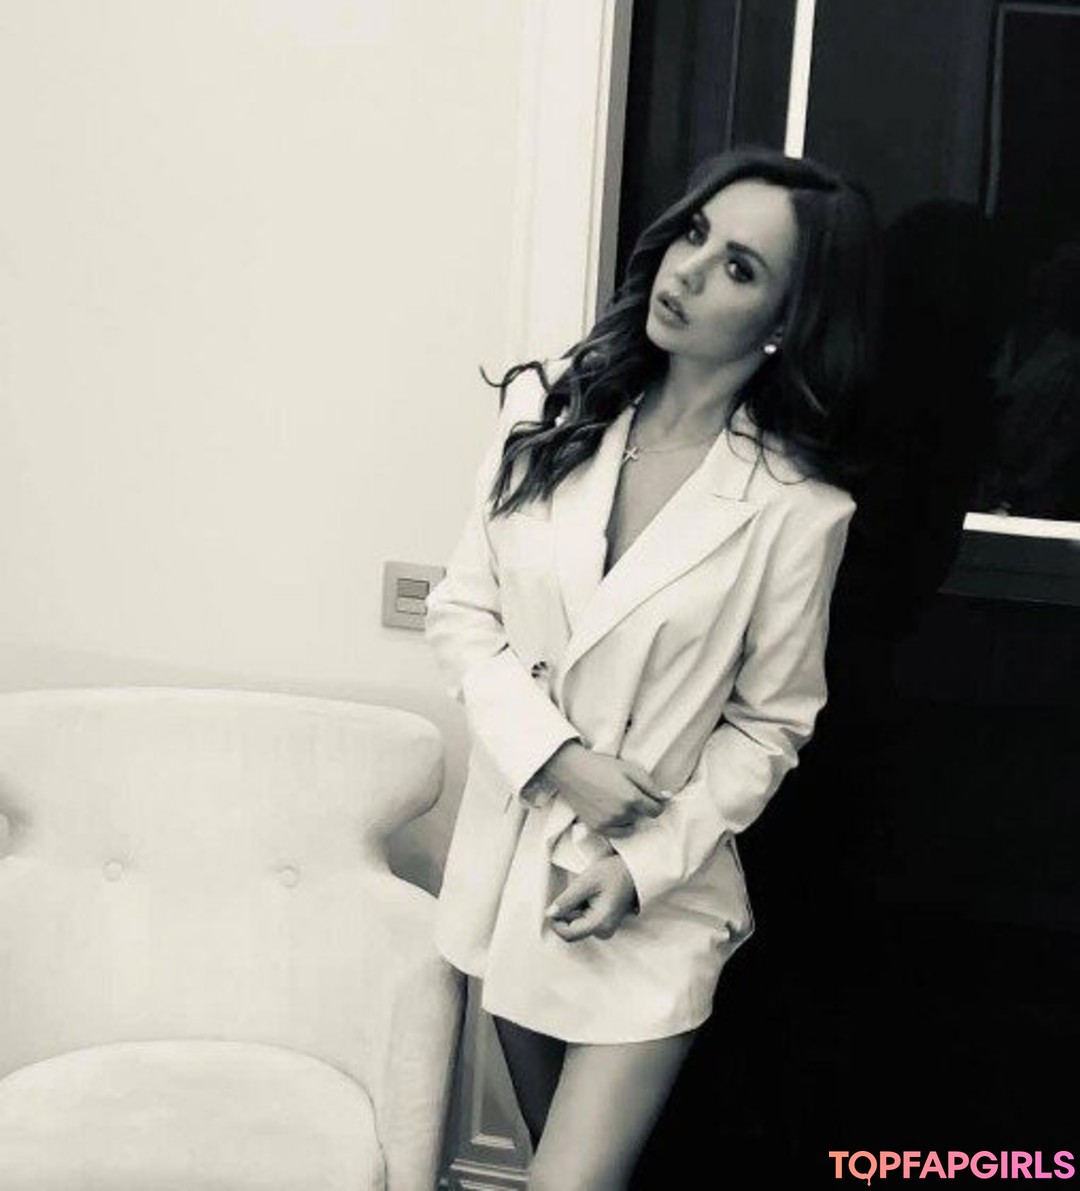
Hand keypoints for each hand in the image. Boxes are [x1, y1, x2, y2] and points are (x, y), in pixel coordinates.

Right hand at [539, 741, 664, 835]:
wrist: (572, 770)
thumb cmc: (602, 766)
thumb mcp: (630, 769)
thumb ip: (650, 786)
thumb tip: (667, 798)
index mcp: (632, 798)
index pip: (656, 810)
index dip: (656, 803)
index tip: (650, 797)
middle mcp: (621, 814)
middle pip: (643, 817)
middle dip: (640, 807)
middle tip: (627, 792)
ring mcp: (608, 822)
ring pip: (630, 826)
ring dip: (629, 817)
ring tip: (617, 801)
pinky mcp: (597, 828)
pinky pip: (617, 834)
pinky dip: (619, 826)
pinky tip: (612, 812)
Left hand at [545, 855, 638, 941]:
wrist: (634, 871)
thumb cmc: (613, 874)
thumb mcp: (586, 882)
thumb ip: (566, 900)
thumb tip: (550, 914)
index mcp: (600, 924)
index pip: (567, 934)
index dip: (555, 922)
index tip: (551, 906)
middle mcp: (603, 931)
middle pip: (571, 929)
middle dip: (566, 912)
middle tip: (574, 892)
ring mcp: (604, 929)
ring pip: (576, 924)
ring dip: (573, 908)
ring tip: (585, 891)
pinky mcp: (604, 924)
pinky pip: (584, 920)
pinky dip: (580, 908)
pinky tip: (590, 895)